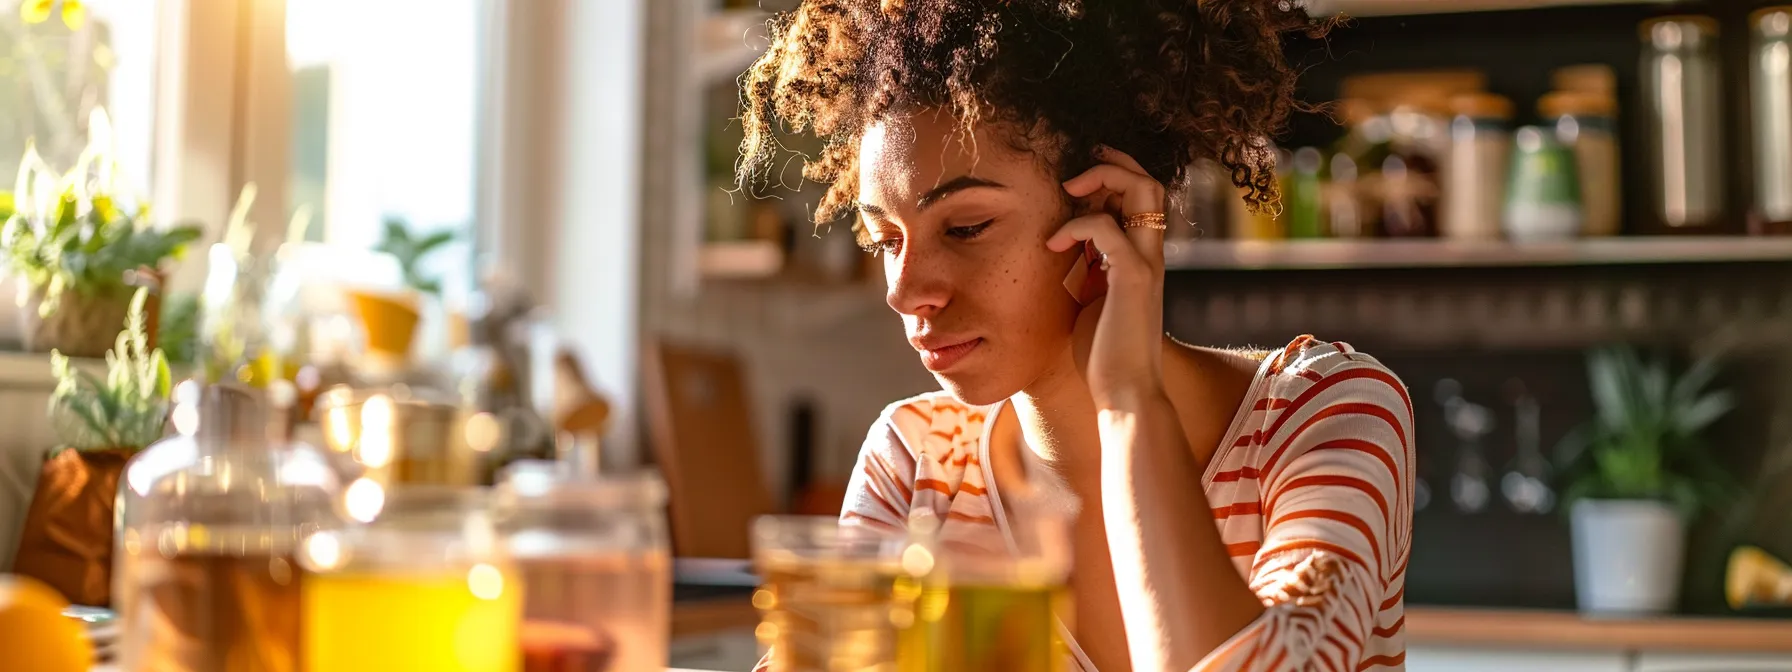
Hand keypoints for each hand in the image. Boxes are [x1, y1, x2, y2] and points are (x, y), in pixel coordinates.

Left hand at [1047, 146, 1167, 409]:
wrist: (1125, 395)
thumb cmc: (1103, 356)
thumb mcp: (1091, 300)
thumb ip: (1087, 270)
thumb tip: (1063, 250)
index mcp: (1141, 259)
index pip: (1141, 197)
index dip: (1114, 177)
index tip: (1078, 179)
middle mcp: (1150, 254)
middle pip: (1149, 181)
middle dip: (1113, 164)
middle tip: (1074, 173)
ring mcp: (1146, 264)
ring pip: (1143, 190)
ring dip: (1102, 178)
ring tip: (1068, 190)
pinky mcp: (1133, 279)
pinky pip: (1107, 228)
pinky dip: (1075, 226)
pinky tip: (1053, 245)